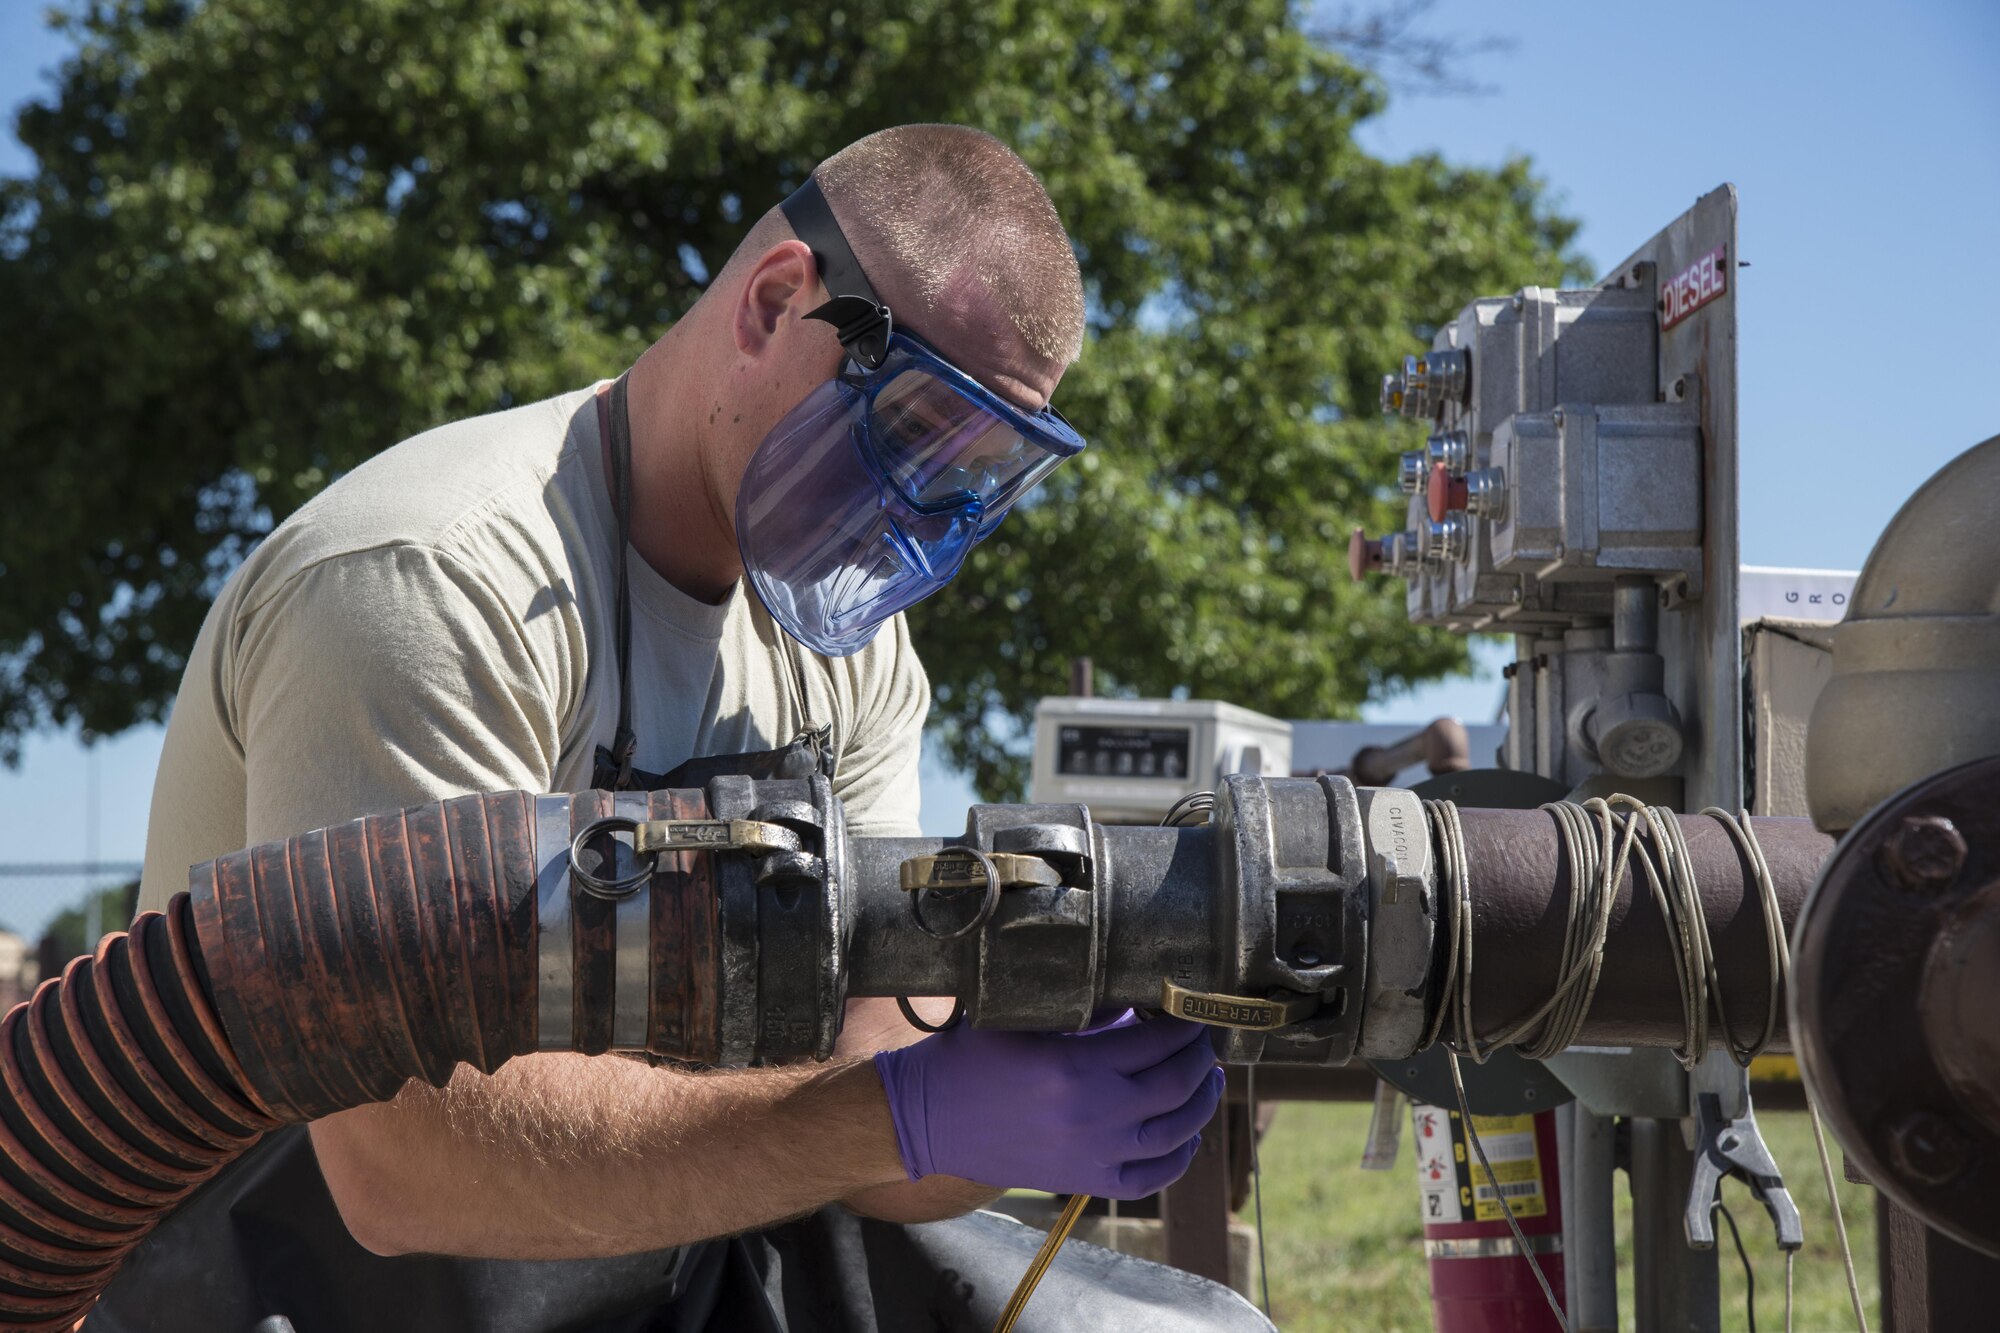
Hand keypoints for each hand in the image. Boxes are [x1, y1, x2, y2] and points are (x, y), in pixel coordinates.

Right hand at [870, 1013, 1222, 1198]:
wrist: (928, 1119)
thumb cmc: (970, 1060)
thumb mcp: (1022, 1018)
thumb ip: (1082, 1011)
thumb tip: (1136, 1004)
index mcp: (1073, 1067)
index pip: (1154, 1043)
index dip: (1183, 1026)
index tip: (1192, 1010)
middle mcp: (1089, 1114)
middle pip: (1174, 1087)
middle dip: (1199, 1059)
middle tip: (1203, 1040)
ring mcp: (1089, 1154)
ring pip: (1172, 1134)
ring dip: (1201, 1105)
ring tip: (1208, 1081)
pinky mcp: (1082, 1181)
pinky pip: (1149, 1179)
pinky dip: (1178, 1158)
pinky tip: (1187, 1135)